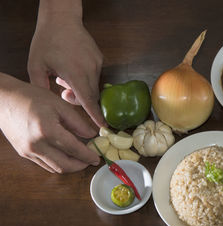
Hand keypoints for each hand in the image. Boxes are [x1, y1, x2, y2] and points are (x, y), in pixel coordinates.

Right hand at [0, 74, 99, 172]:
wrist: (3, 100)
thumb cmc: (31, 98)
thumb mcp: (59, 105)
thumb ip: (78, 122)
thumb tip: (92, 135)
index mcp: (47, 131)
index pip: (74, 149)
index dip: (88, 155)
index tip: (97, 157)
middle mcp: (37, 145)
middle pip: (65, 166)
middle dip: (81, 166)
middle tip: (90, 160)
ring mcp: (28, 152)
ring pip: (55, 168)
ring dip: (70, 167)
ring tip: (80, 158)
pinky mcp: (24, 154)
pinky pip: (45, 165)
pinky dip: (58, 163)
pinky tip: (65, 155)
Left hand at [28, 0, 105, 127]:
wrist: (61, 18)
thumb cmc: (46, 41)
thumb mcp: (36, 66)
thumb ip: (42, 87)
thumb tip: (50, 105)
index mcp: (74, 72)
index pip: (88, 99)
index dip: (95, 114)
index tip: (103, 126)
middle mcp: (90, 69)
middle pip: (91, 95)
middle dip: (80, 100)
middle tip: (63, 91)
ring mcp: (97, 63)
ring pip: (93, 86)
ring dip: (81, 88)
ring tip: (64, 77)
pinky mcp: (99, 58)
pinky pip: (95, 75)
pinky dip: (85, 78)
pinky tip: (72, 67)